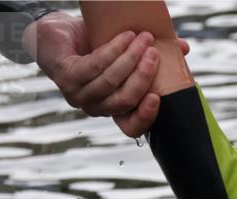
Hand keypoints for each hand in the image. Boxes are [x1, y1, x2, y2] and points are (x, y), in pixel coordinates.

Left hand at [22, 12, 189, 136]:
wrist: (53, 34)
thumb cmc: (91, 46)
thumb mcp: (125, 53)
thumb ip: (151, 55)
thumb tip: (183, 48)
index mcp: (110, 108)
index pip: (129, 127)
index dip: (145, 117)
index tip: (158, 97)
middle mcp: (94, 107)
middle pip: (124, 99)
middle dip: (143, 76)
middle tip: (155, 52)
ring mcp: (77, 94)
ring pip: (111, 81)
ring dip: (131, 58)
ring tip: (143, 37)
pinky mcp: (66, 77)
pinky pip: (96, 65)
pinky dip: (114, 50)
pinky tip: (124, 37)